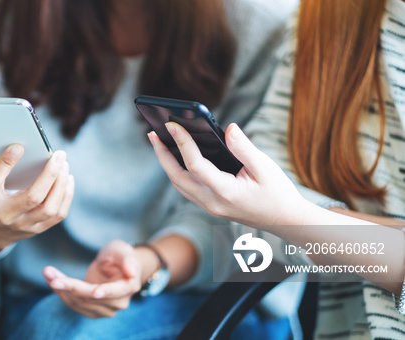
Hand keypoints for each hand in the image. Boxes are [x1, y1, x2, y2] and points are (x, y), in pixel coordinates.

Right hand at [0, 144, 74, 254]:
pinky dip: (66, 196)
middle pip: (32, 197)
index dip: (5, 163)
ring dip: (60, 185)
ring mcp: (24, 225)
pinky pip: (58, 215)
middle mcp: (7, 215)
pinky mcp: (37, 229)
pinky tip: (67, 179)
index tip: (19, 146)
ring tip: (64, 165)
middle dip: (49, 175)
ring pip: (49, 208)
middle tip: (59, 155)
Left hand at [43, 240, 143, 318]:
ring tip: (47, 272)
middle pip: (91, 297)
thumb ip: (127, 260)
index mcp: (129, 287)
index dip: (105, 291)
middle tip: (49, 273)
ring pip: (79, 302)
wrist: (116, 266)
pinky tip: (51, 279)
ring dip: (61, 288)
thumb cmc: (120, 255)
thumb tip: (131, 272)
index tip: (94, 291)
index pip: (116, 292)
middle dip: (70, 285)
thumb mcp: (123, 250)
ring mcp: (105, 309)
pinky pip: (74, 303)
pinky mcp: (92, 310)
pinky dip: (61, 292)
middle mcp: (118, 302)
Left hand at [149, 122, 307, 226]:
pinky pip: (186, 189)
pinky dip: (177, 171)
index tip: (172, 124)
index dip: (182, 142)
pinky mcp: (210, 206)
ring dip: (166, 163)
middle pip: (176, 177)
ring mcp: (209, 207)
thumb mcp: (266, 167)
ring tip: (160, 141)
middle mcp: (212, 202)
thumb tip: (228, 128)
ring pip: (179, 184)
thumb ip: (244, 148)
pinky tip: (176, 156)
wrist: (284, 221)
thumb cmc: (277, 193)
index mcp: (225, 192)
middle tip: (153, 132)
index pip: (195, 165)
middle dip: (162, 154)